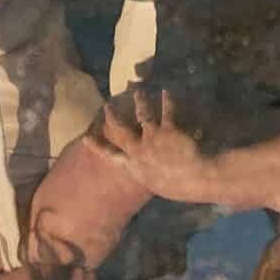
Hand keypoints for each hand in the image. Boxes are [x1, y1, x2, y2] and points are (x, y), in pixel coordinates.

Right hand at [93, 86, 216, 202]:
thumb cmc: (178, 187)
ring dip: (140, 101)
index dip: (97, 146)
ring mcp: (152, 139)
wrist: (194, 181)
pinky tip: (167, 92)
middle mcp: (139, 151)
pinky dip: (167, 100)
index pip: (111, 155)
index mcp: (134, 168)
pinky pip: (166, 111)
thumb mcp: (157, 185)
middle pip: (121, 130)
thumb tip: (146, 172)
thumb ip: (149, 175)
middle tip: (106, 106)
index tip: (84, 137)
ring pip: (142, 115)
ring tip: (138, 92)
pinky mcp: (167, 130)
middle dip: (112, 117)